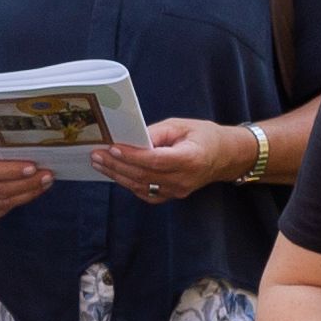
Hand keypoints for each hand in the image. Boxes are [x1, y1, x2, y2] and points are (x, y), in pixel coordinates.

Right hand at [0, 141, 56, 218]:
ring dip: (27, 193)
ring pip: (3, 202)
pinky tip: (30, 192)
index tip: (33, 166)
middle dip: (28, 183)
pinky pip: (0, 210)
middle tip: (47, 174)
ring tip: (44, 182)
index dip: (12, 171)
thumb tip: (20, 141)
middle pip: (0, 189)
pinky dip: (17, 201)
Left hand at [90, 117, 260, 202]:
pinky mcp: (172, 196)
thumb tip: (131, 138)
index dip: (133, 156)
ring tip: (98, 162)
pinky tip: (114, 172)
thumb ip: (156, 133)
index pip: (156, 161)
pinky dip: (128, 183)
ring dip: (117, 175)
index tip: (113, 148)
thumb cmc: (203, 136)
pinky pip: (146, 193)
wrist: (224, 156)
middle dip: (116, 165)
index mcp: (190, 159)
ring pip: (141, 187)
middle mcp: (183, 179)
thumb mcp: (181, 125)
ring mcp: (177, 191)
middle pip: (144, 176)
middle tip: (96, 154)